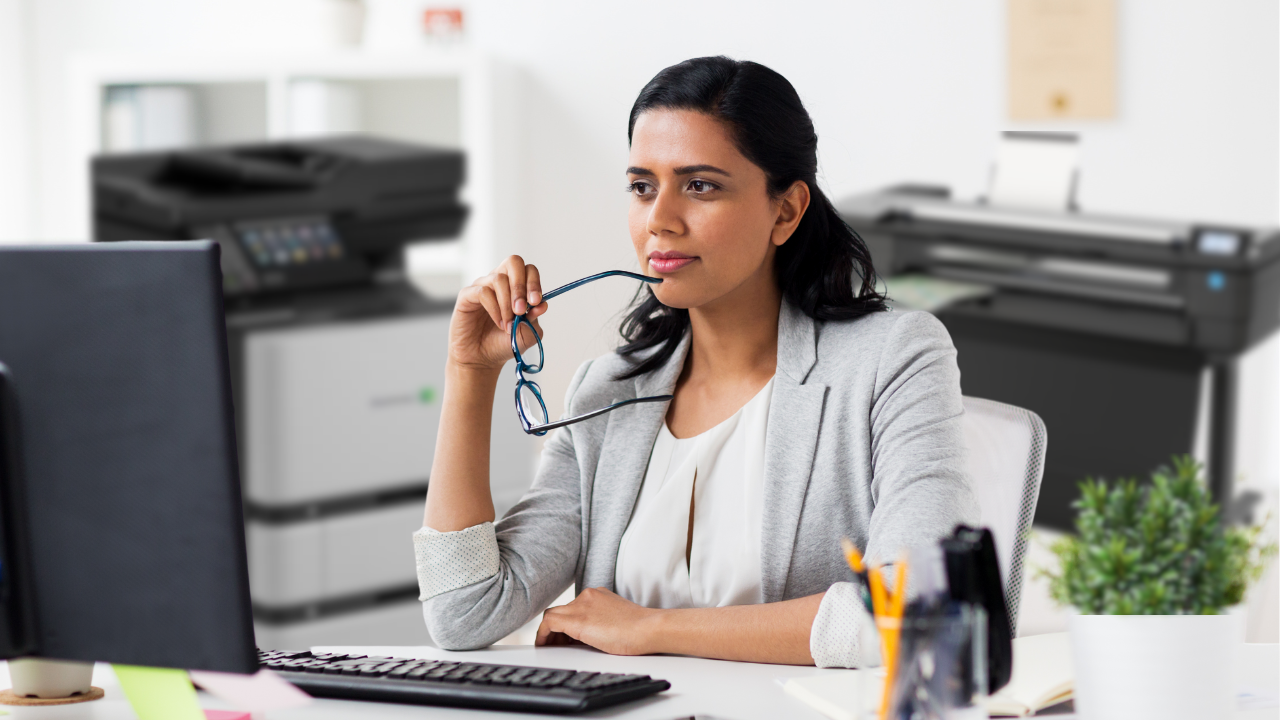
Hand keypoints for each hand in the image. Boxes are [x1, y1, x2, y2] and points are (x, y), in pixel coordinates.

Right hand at [448, 255, 547, 371]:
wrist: (482, 360)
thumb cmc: (503, 343)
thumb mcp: (526, 334)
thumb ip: (534, 319)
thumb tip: (543, 305)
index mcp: (516, 286)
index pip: (528, 270)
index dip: (534, 283)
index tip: (536, 302)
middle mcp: (499, 282)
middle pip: (513, 262)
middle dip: (521, 286)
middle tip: (521, 309)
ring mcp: (482, 286)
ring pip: (499, 279)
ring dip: (507, 304)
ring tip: (508, 325)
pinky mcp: (467, 295)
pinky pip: (483, 292)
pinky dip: (494, 309)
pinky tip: (498, 323)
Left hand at [535, 588, 661, 655]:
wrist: (648, 628)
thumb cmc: (640, 630)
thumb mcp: (616, 620)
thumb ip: (601, 622)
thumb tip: (589, 636)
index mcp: (599, 596)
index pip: (573, 607)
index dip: (566, 624)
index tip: (565, 638)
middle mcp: (588, 596)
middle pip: (561, 611)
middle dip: (556, 629)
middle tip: (556, 645)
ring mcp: (582, 605)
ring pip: (553, 615)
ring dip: (549, 633)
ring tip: (550, 648)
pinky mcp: (578, 619)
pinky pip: (549, 623)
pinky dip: (543, 634)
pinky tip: (544, 646)